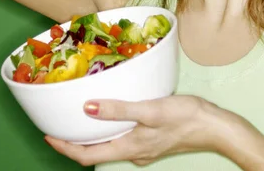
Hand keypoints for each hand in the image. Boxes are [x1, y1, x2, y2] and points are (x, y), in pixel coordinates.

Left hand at [45, 95, 227, 166]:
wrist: (215, 127)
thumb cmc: (184, 117)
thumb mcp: (149, 109)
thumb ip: (118, 110)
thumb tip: (86, 108)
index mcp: (129, 148)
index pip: (87, 156)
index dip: (65, 148)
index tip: (48, 135)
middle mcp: (133, 153)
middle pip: (96, 152)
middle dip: (75, 141)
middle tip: (60, 123)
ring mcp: (144, 148)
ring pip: (110, 145)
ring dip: (93, 134)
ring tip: (80, 115)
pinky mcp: (153, 141)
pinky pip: (123, 138)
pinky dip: (111, 129)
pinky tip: (112, 113)